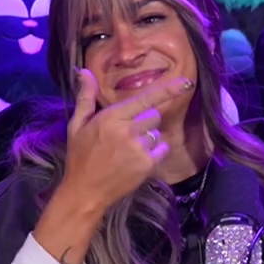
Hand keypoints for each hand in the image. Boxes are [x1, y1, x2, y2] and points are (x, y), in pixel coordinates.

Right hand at [55, 69, 190, 211]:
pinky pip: (162, 149)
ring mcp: (139, 148)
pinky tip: (137, 159)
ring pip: (157, 133)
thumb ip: (86, 98)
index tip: (186, 82)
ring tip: (129, 150)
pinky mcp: (147, 165)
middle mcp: (128, 130)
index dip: (168, 90)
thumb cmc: (80, 157)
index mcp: (112, 117)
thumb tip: (84, 72)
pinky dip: (155, 153)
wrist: (84, 191)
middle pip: (154, 115)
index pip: (145, 98)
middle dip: (145, 121)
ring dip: (149, 138)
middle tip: (128, 134)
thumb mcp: (77, 126)